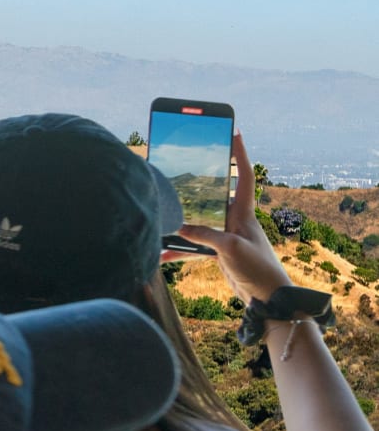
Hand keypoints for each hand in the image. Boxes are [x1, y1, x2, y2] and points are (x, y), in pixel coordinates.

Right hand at [171, 132, 291, 304]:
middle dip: (199, 180)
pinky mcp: (218, 251)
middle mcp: (235, 219)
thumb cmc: (259, 269)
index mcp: (244, 213)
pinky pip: (194, 244)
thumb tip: (179, 227)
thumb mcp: (231, 249)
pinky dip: (179, 248)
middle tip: (182, 166)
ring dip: (183, 218)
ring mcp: (226, 234)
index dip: (240, 154)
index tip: (234, 132)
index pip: (243, 176)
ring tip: (163, 208)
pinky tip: (161, 253)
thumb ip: (206, 235)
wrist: (268, 299)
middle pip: (215, 193)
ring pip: (200, 219)